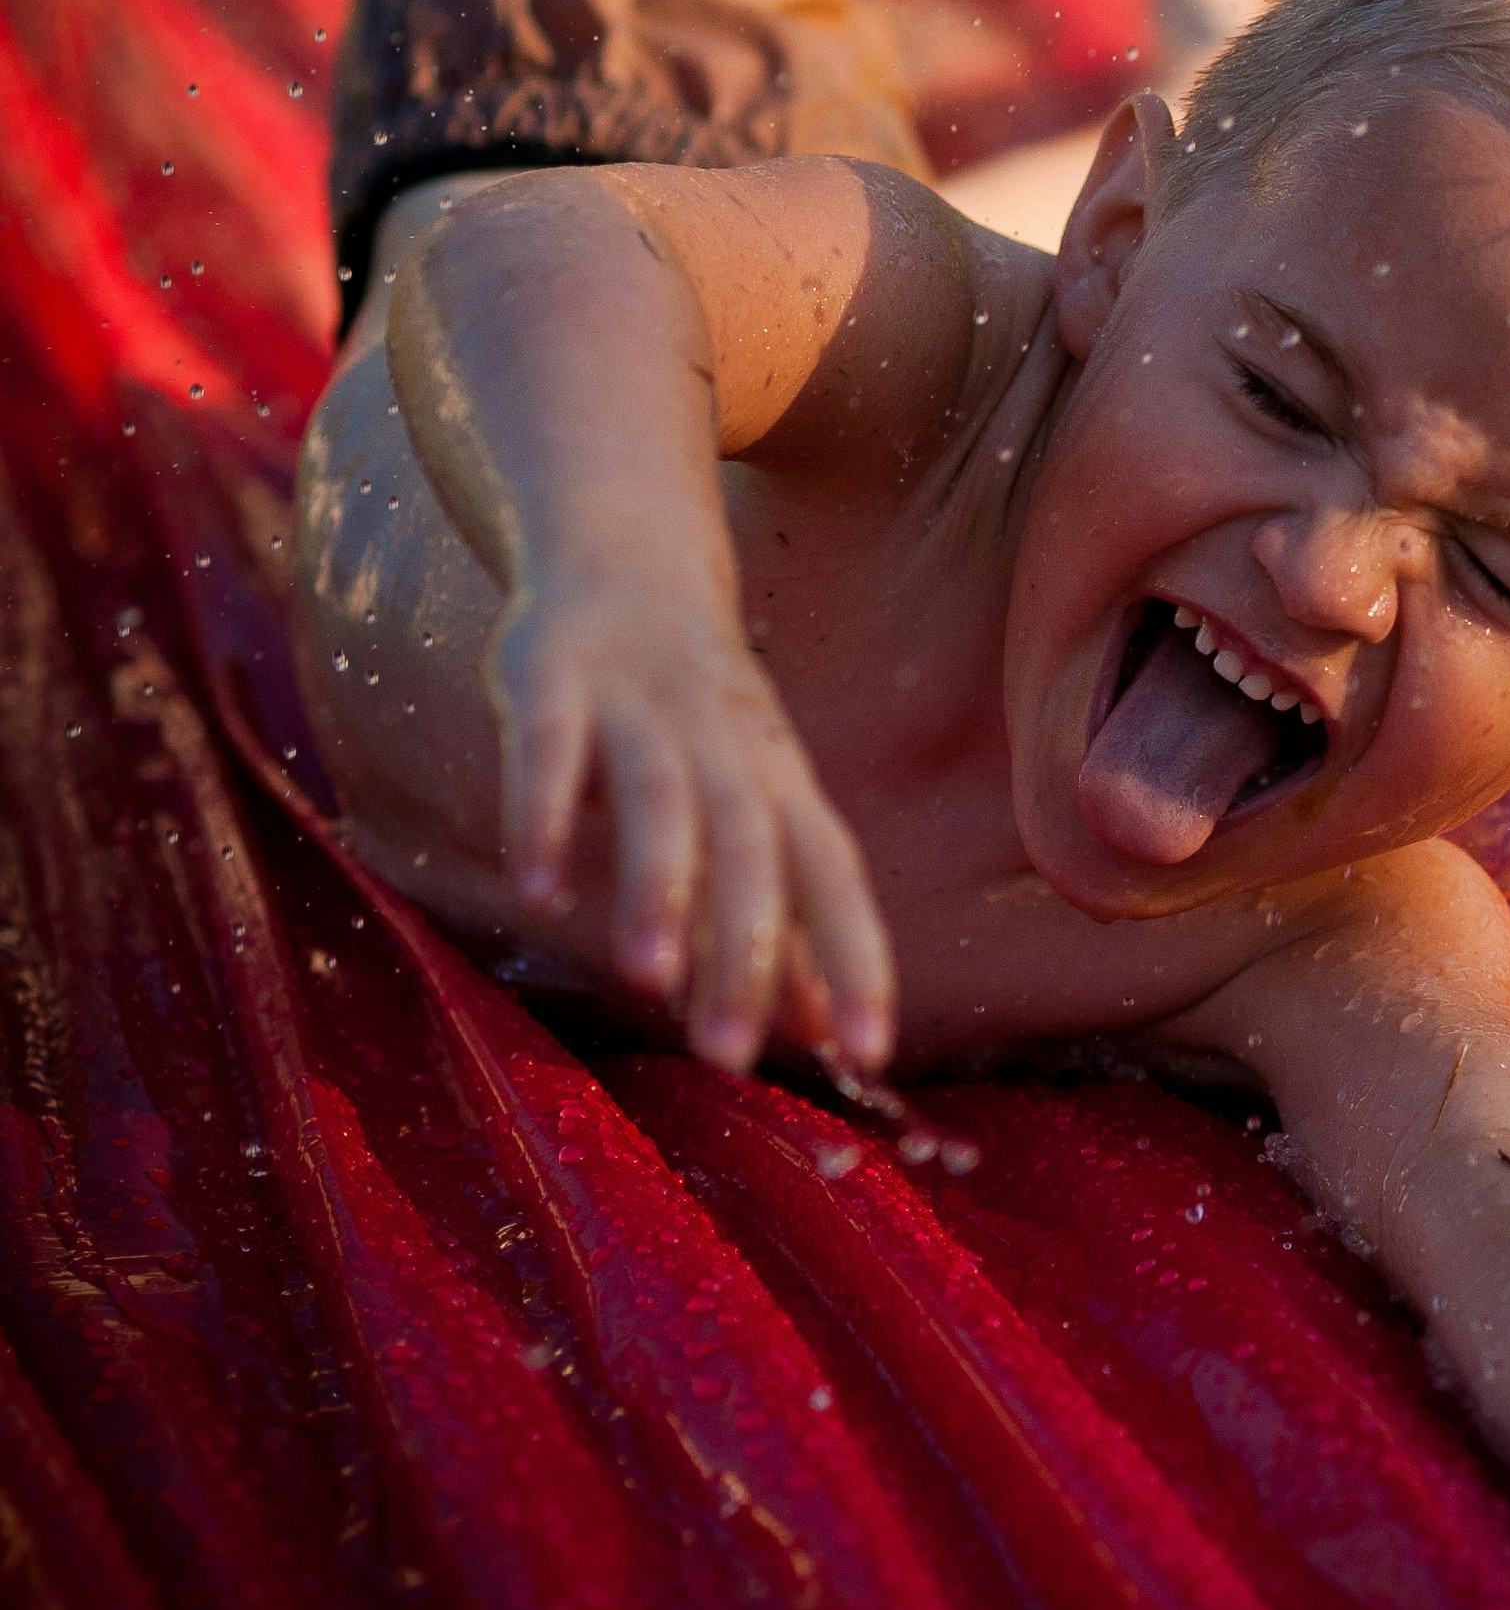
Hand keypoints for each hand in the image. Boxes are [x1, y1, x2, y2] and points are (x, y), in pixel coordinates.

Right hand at [484, 583, 893, 1077]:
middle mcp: (724, 745)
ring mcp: (641, 706)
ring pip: (662, 799)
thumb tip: (827, 1033)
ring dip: (658, 885)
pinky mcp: (555, 677)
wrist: (627, 551)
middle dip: (746, 950)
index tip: (871, 1058)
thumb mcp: (752, 804)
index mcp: (779, 782)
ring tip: (646, 979)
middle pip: (751, 848)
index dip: (857, 960)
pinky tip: (538, 889)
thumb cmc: (699, 714)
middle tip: (730, 1057)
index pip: (835, 876)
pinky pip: (551, 749)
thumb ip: (783, 919)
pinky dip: (544, 814)